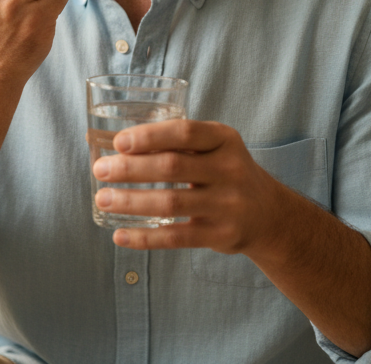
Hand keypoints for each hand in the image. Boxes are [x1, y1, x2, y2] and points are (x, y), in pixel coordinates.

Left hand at [92, 120, 288, 256]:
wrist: (270, 215)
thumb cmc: (227, 173)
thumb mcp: (216, 148)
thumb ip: (179, 144)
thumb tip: (119, 146)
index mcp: (224, 140)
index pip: (185, 133)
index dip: (149, 137)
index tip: (118, 143)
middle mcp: (229, 170)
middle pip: (172, 167)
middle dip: (130, 169)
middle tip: (100, 170)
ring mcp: (228, 205)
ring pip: (171, 203)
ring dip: (130, 202)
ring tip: (103, 199)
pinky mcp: (221, 235)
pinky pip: (176, 237)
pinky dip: (145, 237)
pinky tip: (120, 235)